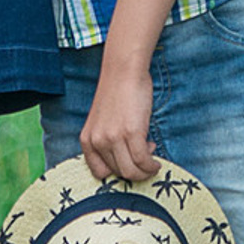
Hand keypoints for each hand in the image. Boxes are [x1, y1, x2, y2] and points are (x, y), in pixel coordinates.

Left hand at [79, 64, 159, 183]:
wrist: (123, 70)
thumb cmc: (117, 93)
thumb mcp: (103, 122)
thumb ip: (108, 142)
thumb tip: (129, 161)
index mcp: (87, 140)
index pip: (100, 173)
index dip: (118, 173)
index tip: (129, 165)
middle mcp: (97, 141)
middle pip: (119, 173)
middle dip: (135, 171)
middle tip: (145, 159)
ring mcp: (113, 138)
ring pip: (131, 171)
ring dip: (145, 171)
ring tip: (152, 161)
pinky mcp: (131, 133)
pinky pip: (143, 161)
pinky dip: (152, 165)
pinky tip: (156, 161)